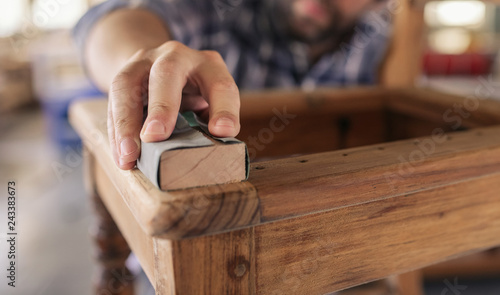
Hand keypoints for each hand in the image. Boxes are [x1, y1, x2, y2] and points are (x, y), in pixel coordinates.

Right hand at [107, 41, 240, 169]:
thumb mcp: (211, 101)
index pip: (220, 84)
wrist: (161, 65)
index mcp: (208, 65)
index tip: (222, 132)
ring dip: (126, 123)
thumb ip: (212, 121)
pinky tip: (121, 156)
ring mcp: (144, 62)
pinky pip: (113, 101)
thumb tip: (209, 153)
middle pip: (167, 73)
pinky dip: (116, 131)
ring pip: (128, 85)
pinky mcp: (122, 75)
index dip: (223, 109)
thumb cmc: (196, 93)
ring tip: (128, 155)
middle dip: (161, 106)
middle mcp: (176, 56)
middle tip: (155, 136)